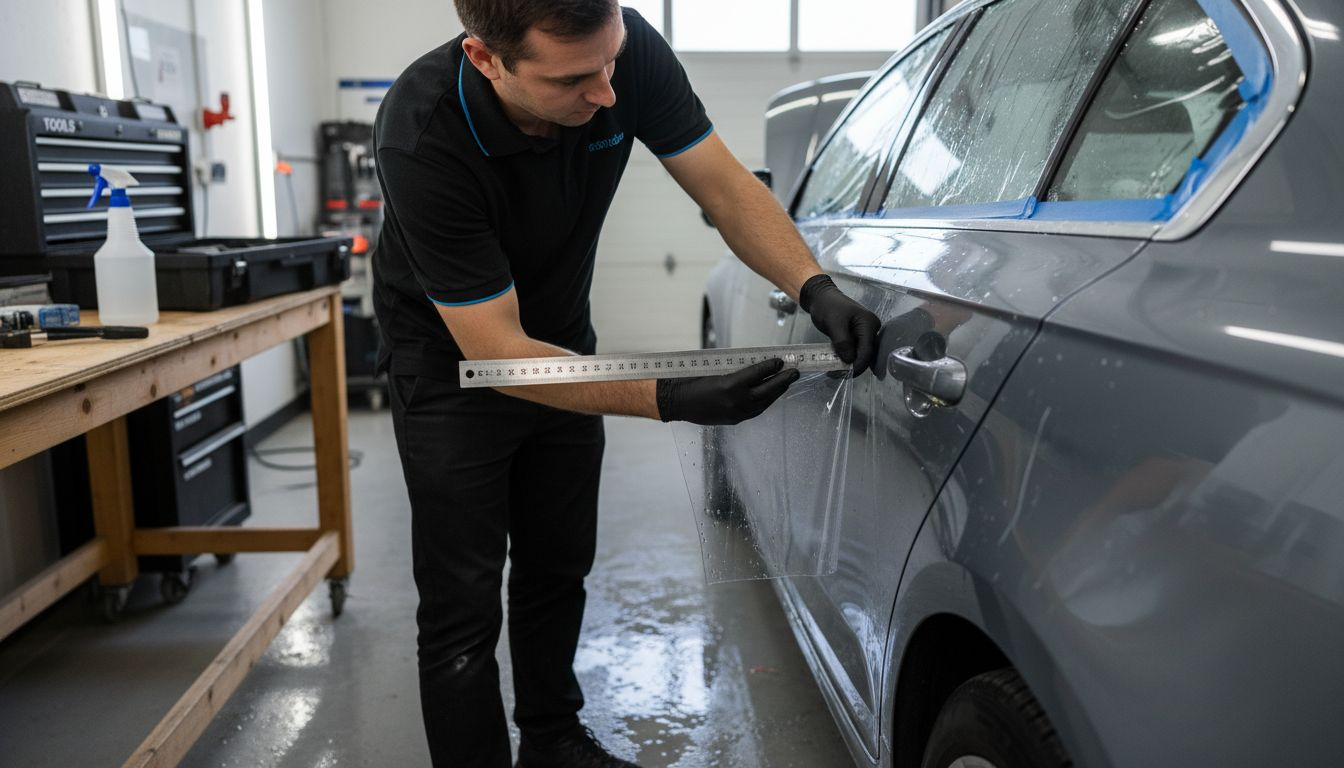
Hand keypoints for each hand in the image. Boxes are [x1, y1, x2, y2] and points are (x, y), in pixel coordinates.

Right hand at [657, 358, 799, 424]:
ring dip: (777, 392)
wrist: (678, 402)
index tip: (780, 360)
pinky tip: (770, 395)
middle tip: (794, 372)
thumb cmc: (693, 380)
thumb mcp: (714, 368)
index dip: (771, 366)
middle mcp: (736, 400)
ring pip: (764, 402)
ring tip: (786, 383)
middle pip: (767, 390)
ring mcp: (736, 412)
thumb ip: (735, 369)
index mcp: (730, 384)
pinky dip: (765, 402)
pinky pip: (755, 410)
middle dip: (782, 380)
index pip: (758, 374)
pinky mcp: (734, 419)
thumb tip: (757, 365)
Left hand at [800, 274, 879, 374]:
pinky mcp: (857, 337)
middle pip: (866, 354)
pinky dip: (846, 358)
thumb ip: (842, 342)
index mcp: (869, 323)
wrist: (821, 297)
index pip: (867, 350)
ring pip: (860, 354)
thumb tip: (849, 360)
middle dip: (852, 366)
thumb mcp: (833, 323)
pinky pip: (854, 351)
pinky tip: (836, 364)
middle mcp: (871, 329)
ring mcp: (864, 333)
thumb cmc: (827, 307)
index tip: (843, 374)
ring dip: (849, 364)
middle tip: (836, 375)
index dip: (857, 365)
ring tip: (834, 371)